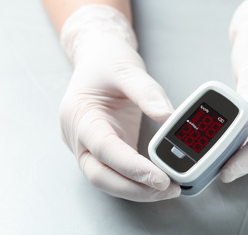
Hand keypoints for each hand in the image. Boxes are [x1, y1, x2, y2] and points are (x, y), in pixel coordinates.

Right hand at [59, 5, 180, 200]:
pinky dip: (136, 180)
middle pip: (100, 175)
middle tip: (168, 189)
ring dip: (137, 189)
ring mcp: (90, 145)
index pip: (104, 148)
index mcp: (80, 114)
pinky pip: (117, 171)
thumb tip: (168, 117)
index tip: (158, 177)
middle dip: (134, 188)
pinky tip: (157, 181)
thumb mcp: (127, 69)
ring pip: (108, 179)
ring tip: (168, 189)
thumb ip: (147, 92)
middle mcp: (79, 135)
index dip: (131, 167)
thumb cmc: (106, 61)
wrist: (97, 57)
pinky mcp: (104, 148)